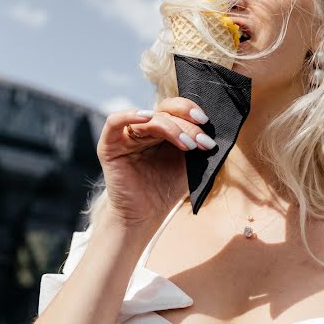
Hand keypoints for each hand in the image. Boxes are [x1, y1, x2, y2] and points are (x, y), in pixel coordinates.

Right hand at [96, 97, 214, 230]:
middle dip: (186, 125)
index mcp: (162, 128)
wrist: (147, 215)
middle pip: (164, 111)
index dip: (190, 111)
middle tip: (201, 141)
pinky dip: (130, 115)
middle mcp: (144, 128)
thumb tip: (213, 125)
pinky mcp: (110, 145)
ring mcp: (126, 135)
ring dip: (171, 128)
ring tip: (188, 145)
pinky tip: (148, 117)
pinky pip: (114, 122)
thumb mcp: (189, 162)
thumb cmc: (167, 189)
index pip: (175, 108)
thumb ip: (197, 142)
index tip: (206, 123)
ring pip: (148, 118)